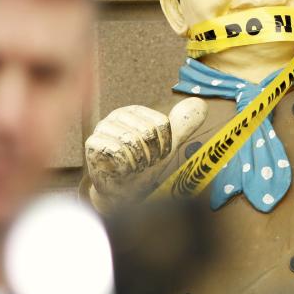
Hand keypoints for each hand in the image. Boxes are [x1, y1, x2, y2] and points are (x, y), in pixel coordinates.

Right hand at [85, 98, 208, 209]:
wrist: (124, 189)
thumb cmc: (144, 164)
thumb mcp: (167, 144)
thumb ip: (183, 125)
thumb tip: (200, 103)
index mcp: (134, 111)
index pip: (161, 124)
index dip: (165, 144)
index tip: (158, 153)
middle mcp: (116, 116)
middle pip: (147, 133)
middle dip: (152, 154)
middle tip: (145, 163)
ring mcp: (102, 128)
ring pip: (132, 142)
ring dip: (139, 161)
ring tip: (134, 166)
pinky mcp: (93, 143)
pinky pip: (116, 152)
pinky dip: (125, 165)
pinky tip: (122, 169)